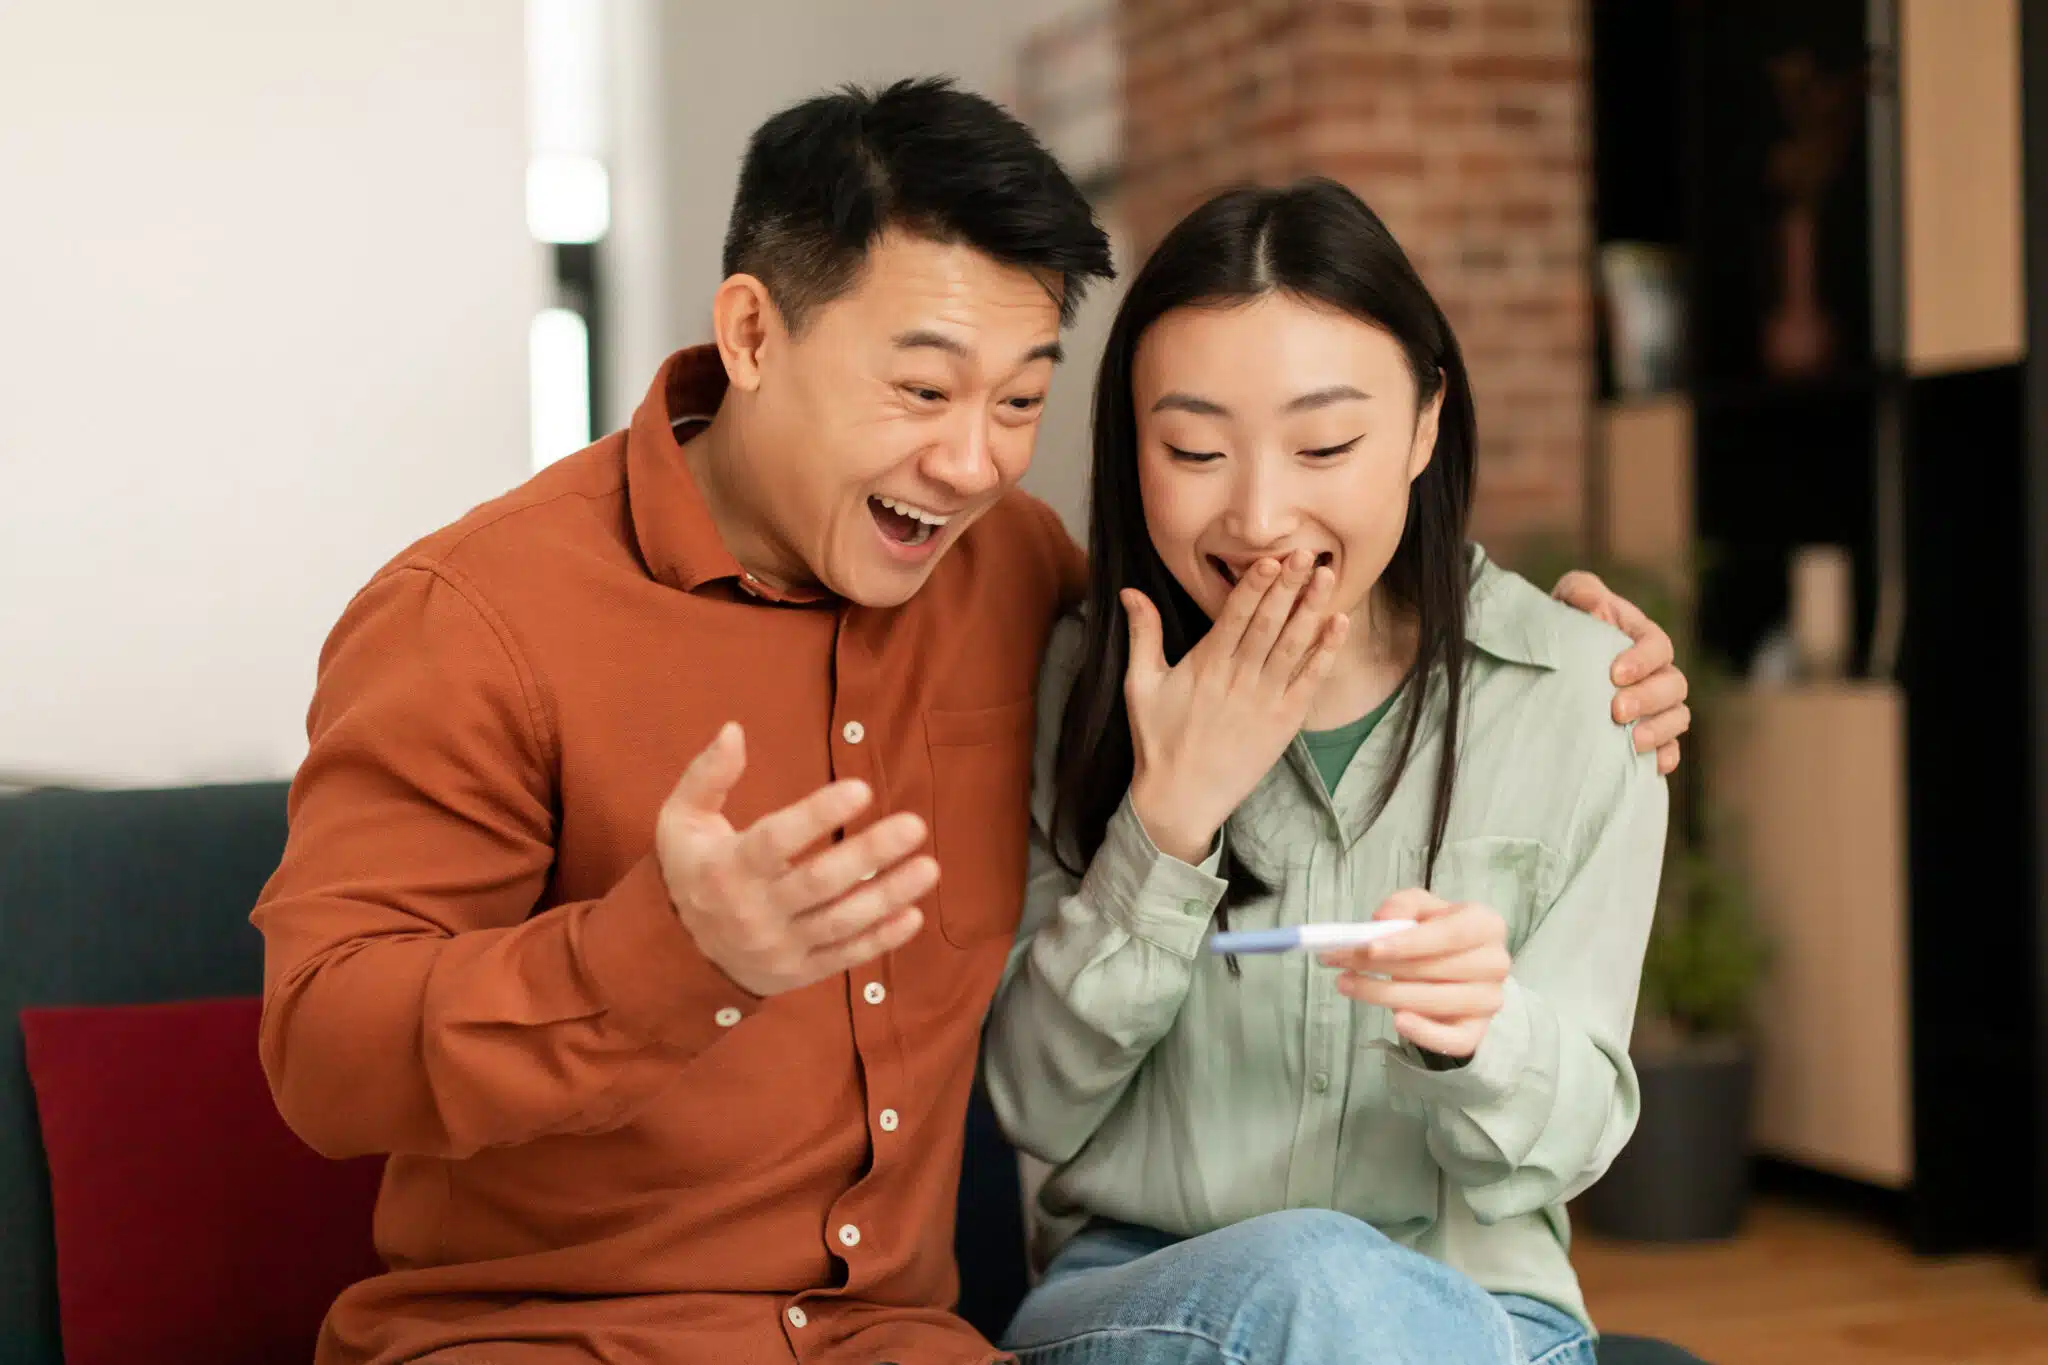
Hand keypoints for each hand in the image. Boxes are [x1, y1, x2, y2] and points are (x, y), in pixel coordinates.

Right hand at [655, 723, 935, 996]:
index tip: (862, 789)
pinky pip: (845, 956)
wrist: (679, 956)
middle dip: (869, 854)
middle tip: (915, 826)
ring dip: (888, 895)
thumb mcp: (681, 821)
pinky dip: (881, 939)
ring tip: (928, 867)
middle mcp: (753, 911)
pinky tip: (914, 915)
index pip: (776, 840)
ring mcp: (779, 946)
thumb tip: (733, 729)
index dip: (819, 814)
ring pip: (840, 921)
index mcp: (726, 868)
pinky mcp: (799, 972)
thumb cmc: (691, 871)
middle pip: (819, 882)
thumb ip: (707, 775)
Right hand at [1124, 550, 1348, 863]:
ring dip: (1313, 608)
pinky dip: (1326, 650)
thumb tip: (1129, 592)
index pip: (1236, 614)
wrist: (1181, 799)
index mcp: (1206, 663)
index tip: (1271, 557)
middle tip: (1306, 552)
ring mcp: (1265, 698)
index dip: (1255, 584)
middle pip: (1271, 621)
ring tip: (1327, 576)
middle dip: (1289, 584)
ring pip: (1294, 643)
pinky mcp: (1284, 721)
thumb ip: (1143, 635)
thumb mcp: (1140, 685)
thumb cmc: (1158, 741)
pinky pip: (1310, 678)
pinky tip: (1339, 623)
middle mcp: (1239, 676)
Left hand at [1320, 888, 1509, 1058]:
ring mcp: (1489, 1000)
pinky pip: (1454, 1040)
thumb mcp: (1421, 908)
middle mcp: (1495, 963)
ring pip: (1436, 1002)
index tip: (1369, 947)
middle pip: (1436, 970)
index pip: (1450, 934)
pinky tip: (1396, 1020)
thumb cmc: (1438, 933)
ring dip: (1384, 995)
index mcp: (1487, 925)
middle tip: (1340, 962)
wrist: (1460, 970)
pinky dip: (1425, 1034)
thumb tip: (1382, 920)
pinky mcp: (1477, 1031)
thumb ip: (1404, 905)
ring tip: (1347, 984)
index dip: (1410, 942)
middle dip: (1382, 967)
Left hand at [1551, 570, 1690, 775]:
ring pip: (1678, 717)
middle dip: (1649, 698)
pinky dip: (1665, 757)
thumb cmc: (1560, 628)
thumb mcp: (1565, 602)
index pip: (1658, 646)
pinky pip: (1670, 750)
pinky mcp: (1648, 736)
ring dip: (1659, 729)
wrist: (1545, 667)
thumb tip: (1597, 607)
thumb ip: (1581, 593)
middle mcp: (1656, 672)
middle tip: (1617, 710)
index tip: (1615, 673)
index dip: (1643, 659)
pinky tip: (1650, 765)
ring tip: (1633, 740)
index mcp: (1641, 637)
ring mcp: (1656, 706)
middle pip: (1674, 685)